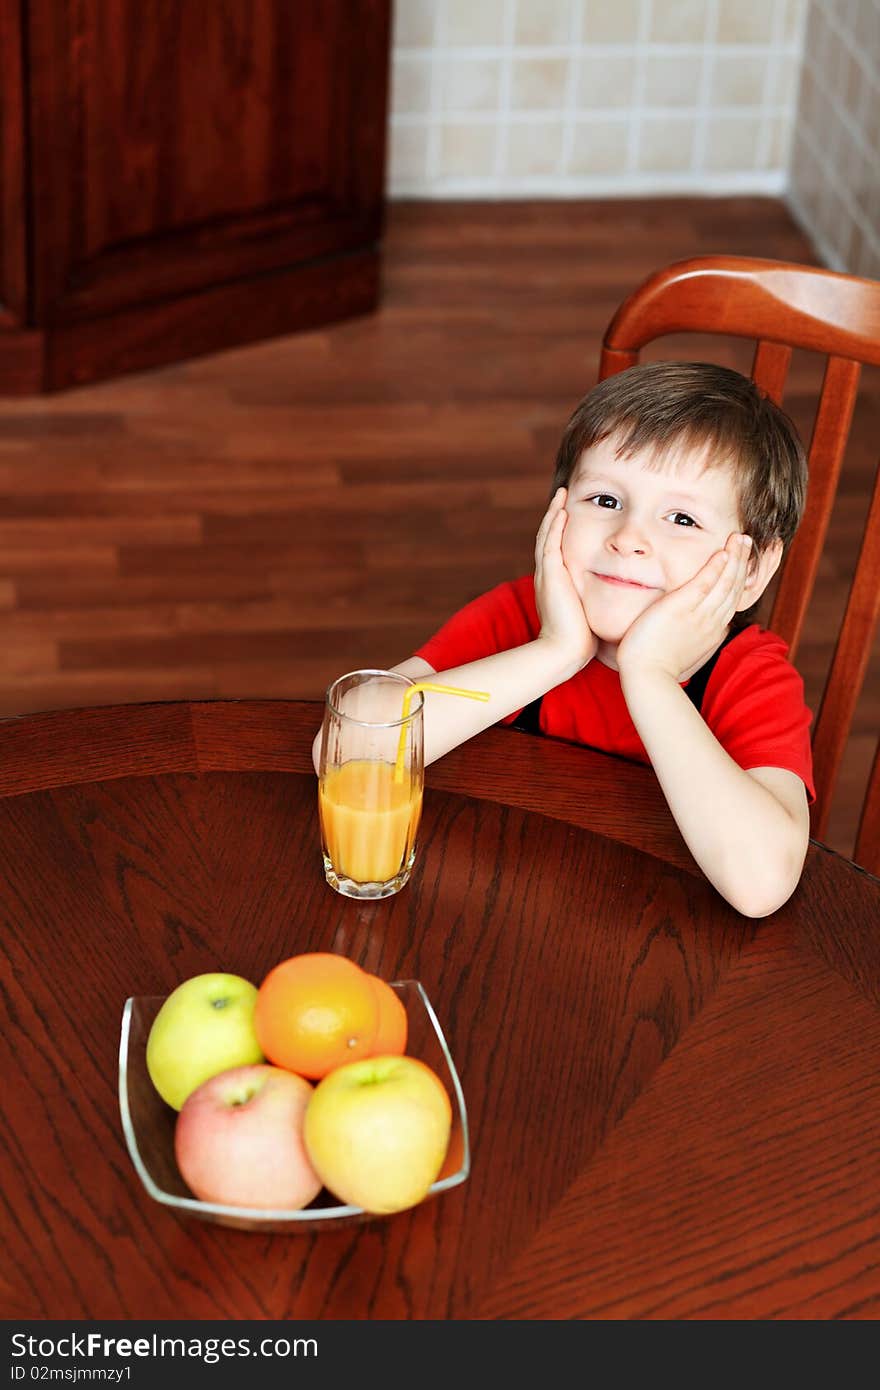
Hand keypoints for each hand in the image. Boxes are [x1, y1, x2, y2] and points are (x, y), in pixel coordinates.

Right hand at [534, 487, 596, 669]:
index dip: (562, 530)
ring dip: (554, 513)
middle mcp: (548, 576)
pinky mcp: (551, 577)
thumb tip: (619, 595)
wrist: (564, 653)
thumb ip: (597, 599)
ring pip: (547, 536)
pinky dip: (554, 526)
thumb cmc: (581, 640)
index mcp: (557, 583)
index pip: (558, 549)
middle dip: (555, 516)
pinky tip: (562, 511)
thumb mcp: (590, 613)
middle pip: (549, 537)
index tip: (572, 513)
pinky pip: (550, 544)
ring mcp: (547, 575)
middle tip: (563, 494)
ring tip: (562, 494)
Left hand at [617, 532, 752, 684]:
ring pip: (725, 582)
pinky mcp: (682, 607)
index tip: (745, 562)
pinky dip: (716, 567)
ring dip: (735, 558)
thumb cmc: (658, 664)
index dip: (741, 577)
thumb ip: (697, 634)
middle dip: (744, 561)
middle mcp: (712, 621)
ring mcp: (699, 614)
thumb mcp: (686, 648)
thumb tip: (706, 630)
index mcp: (713, 630)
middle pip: (735, 586)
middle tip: (748, 541)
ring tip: (741, 538)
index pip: (733, 598)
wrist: (647, 676)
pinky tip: (723, 552)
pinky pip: (705, 583)